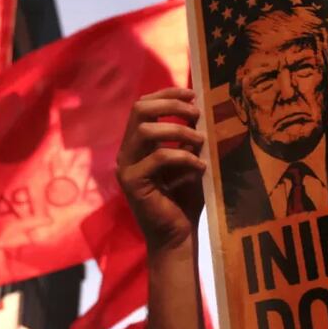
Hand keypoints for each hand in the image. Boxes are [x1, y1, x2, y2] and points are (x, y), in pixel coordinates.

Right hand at [116, 87, 206, 253]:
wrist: (178, 235)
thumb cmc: (185, 198)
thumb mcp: (190, 160)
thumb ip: (189, 136)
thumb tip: (202, 108)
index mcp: (137, 143)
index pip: (143, 105)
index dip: (166, 93)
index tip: (192, 93)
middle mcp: (127, 152)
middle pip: (139, 109)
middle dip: (171, 105)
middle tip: (196, 113)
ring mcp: (126, 167)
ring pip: (146, 130)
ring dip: (179, 131)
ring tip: (201, 141)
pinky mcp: (132, 183)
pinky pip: (158, 158)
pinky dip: (183, 157)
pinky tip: (200, 166)